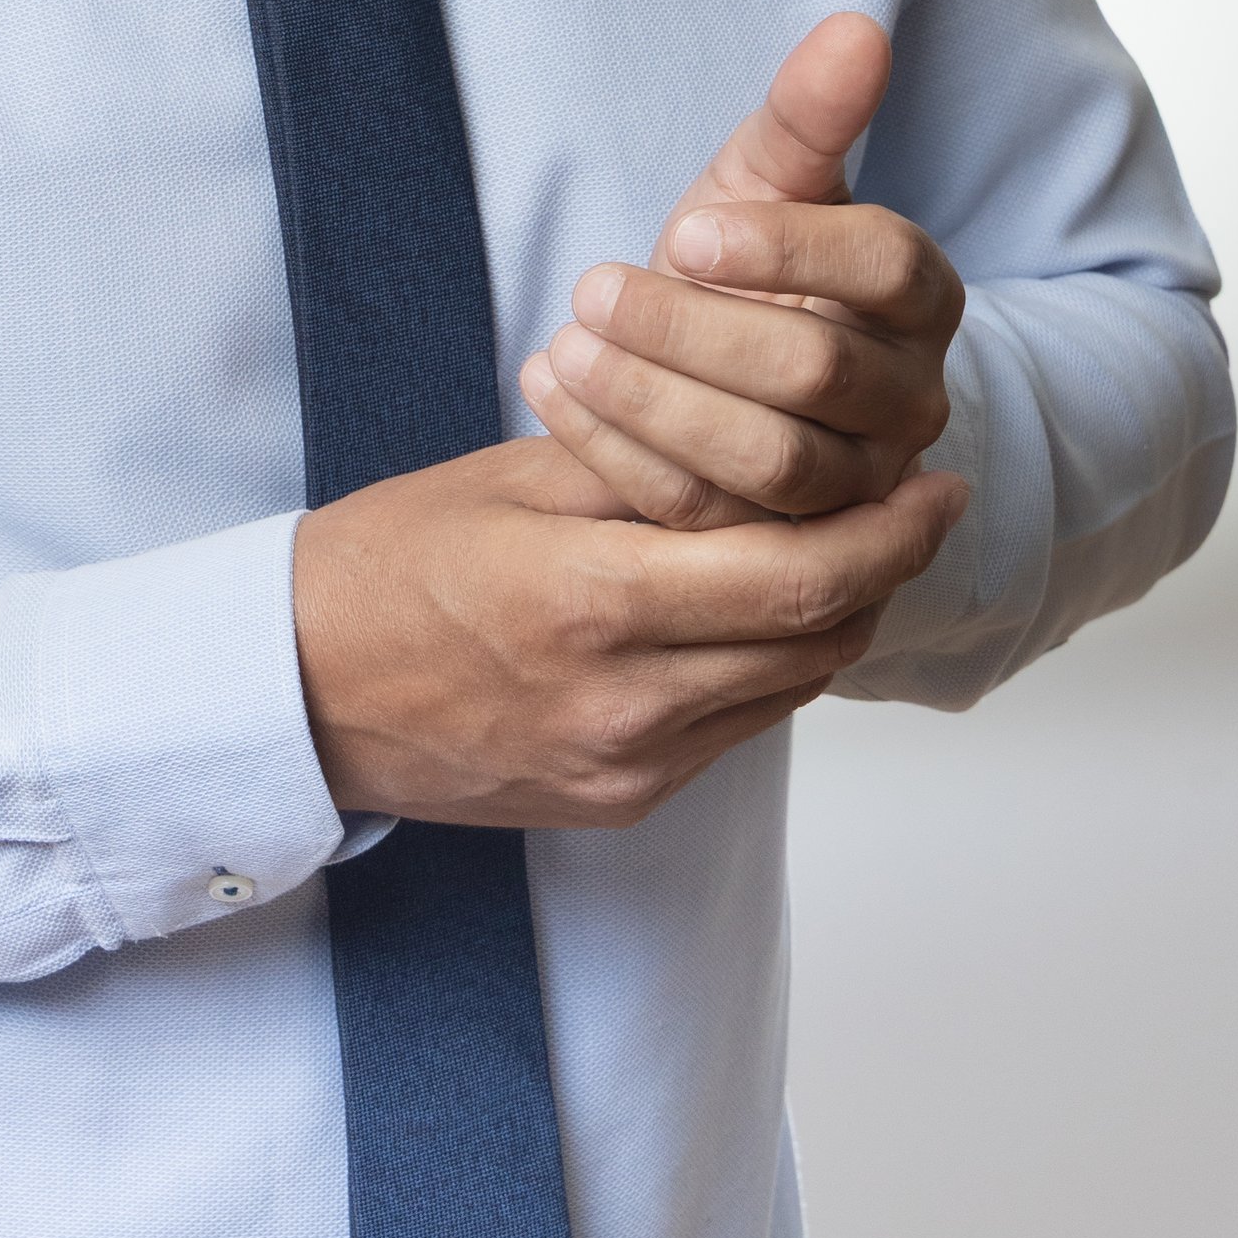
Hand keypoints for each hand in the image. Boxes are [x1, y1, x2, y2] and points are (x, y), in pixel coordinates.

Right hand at [290, 435, 965, 825]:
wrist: (298, 691)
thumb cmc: (389, 563)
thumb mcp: (514, 479)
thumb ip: (647, 467)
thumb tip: (767, 437)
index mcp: (593, 601)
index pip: (798, 578)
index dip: (893, 534)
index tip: (939, 484)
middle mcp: (625, 703)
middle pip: (819, 642)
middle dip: (886, 571)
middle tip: (914, 505)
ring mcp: (626, 765)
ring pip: (790, 689)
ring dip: (833, 619)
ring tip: (846, 543)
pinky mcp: (619, 800)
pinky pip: (735, 728)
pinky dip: (768, 664)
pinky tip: (754, 605)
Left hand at [520, 13, 963, 534]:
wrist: (717, 368)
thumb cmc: (748, 261)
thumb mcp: (768, 179)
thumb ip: (809, 112)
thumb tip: (858, 26)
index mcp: (920, 298)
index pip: (888, 267)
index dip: (790, 248)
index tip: (689, 228)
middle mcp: (910, 401)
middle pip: (816, 373)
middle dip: (694, 331)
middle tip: (592, 288)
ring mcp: (854, 489)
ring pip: (770, 463)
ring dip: (653, 403)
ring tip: (563, 345)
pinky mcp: (780, 550)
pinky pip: (708, 520)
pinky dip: (618, 456)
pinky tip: (548, 390)